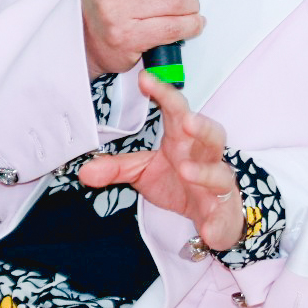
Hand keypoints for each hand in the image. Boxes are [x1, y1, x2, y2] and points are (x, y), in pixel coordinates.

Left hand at [79, 71, 244, 251]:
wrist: (212, 215)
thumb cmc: (182, 184)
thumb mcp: (143, 172)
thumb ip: (115, 168)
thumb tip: (85, 170)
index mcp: (183, 142)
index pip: (177, 111)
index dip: (164, 94)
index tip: (146, 79)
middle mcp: (204, 158)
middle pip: (212, 134)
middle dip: (202, 126)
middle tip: (186, 121)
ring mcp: (217, 185)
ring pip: (220, 173)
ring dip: (205, 171)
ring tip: (186, 170)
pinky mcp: (222, 213)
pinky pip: (222, 216)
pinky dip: (216, 221)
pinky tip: (207, 228)